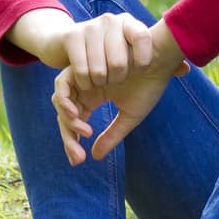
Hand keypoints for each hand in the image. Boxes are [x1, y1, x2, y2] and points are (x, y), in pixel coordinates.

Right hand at [10, 8, 158, 85]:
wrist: (69, 45)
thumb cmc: (109, 58)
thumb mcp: (134, 59)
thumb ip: (161, 65)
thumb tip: (185, 69)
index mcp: (131, 24)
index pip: (144, 37)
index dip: (143, 59)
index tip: (140, 71)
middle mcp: (112, 20)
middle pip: (120, 62)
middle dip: (117, 79)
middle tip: (114, 80)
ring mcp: (91, 26)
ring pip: (100, 70)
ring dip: (99, 83)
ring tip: (100, 81)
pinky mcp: (72, 36)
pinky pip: (81, 70)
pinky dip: (85, 82)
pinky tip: (87, 82)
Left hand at [53, 24, 188, 164]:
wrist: (159, 58)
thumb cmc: (149, 84)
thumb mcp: (129, 117)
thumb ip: (111, 135)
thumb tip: (94, 157)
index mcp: (94, 97)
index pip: (75, 122)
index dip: (73, 142)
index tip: (80, 160)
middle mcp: (85, 87)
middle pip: (65, 115)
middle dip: (68, 138)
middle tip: (78, 157)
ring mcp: (82, 76)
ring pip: (60, 101)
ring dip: (67, 119)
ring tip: (84, 132)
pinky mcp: (80, 65)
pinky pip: (62, 85)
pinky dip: (64, 100)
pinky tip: (79, 115)